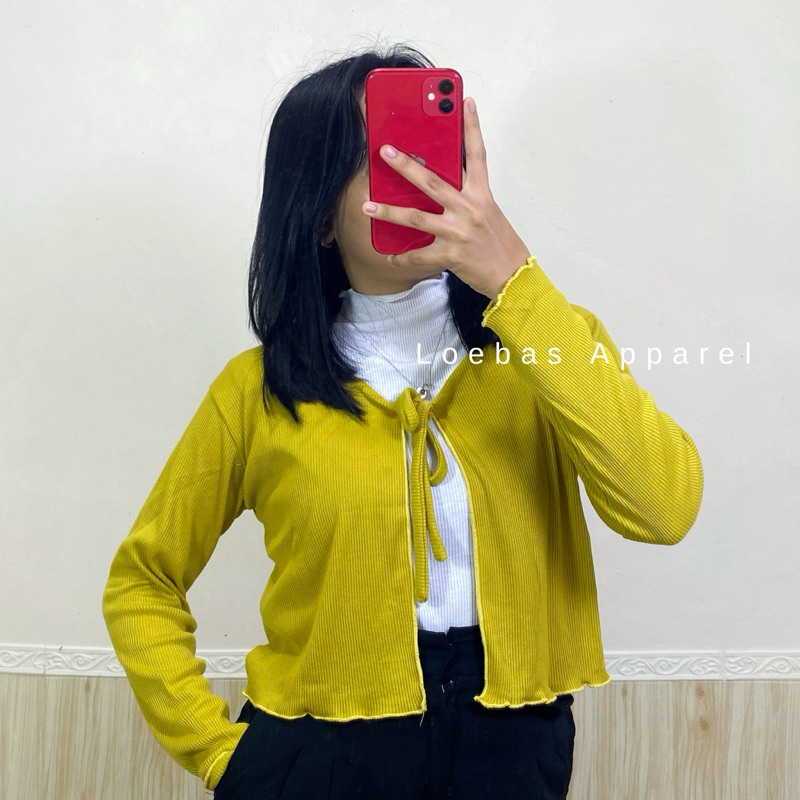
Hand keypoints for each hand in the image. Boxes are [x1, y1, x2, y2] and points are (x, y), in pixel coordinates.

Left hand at [362, 96, 531, 300]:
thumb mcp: (488, 213)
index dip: (472, 127)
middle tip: (385, 151)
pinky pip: (419, 255)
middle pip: (433, 181)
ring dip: (389, 212)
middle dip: (407, 165)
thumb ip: (467, 197)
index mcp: (481, 195)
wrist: (513, 276)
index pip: (477, 154)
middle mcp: (469, 208)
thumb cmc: (499, 244)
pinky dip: (402, 258)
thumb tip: (439, 188)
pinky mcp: (452, 254)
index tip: (464, 102)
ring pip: (417, 218)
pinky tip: (389, 257)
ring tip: (367, 206)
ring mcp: (459, 231)